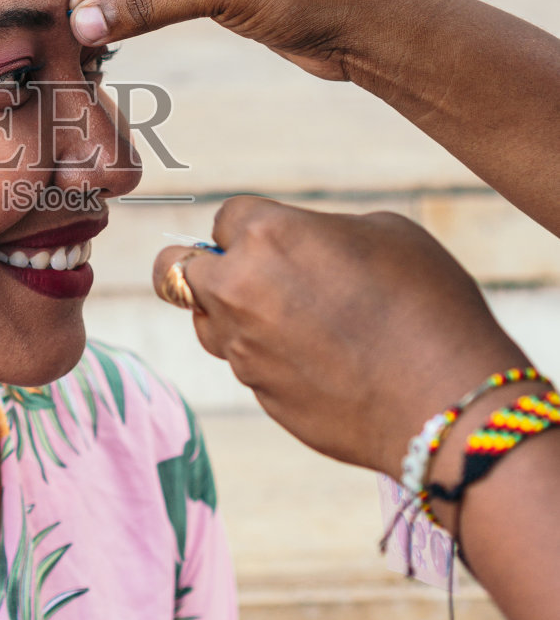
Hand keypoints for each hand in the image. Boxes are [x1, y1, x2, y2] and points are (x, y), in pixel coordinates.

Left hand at [154, 198, 523, 478]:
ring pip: (205, 324)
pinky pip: (247, 368)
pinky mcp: (260, 397)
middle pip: (173, 269)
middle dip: (201, 266)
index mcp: (266, 236)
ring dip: (231, 317)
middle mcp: (237, 291)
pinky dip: (270, 361)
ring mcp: (243, 351)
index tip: (281, 239)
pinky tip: (323, 364)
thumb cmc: (427, 305)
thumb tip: (303, 248)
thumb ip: (323, 233)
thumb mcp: (386, 234)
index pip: (224, 217)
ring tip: (293, 321)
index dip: (252, 226)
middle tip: (244, 274)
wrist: (446, 402)